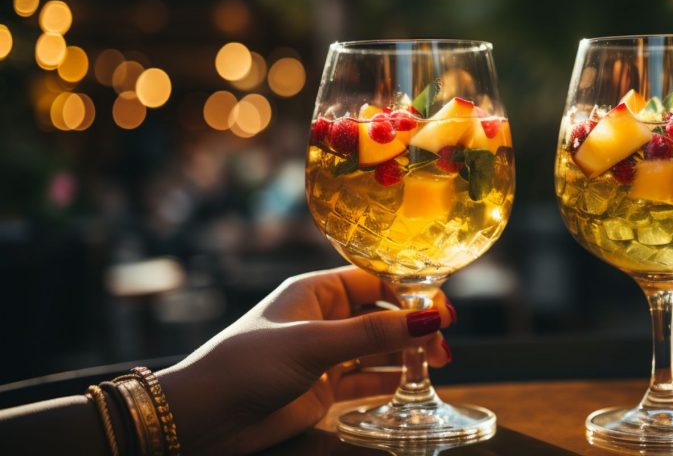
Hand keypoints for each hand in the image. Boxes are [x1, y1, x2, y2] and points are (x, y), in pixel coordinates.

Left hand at [156, 266, 454, 454]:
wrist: (203, 418)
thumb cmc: (246, 367)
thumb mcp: (313, 344)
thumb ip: (372, 333)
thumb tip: (429, 318)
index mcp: (315, 292)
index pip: (375, 280)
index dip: (411, 292)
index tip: (442, 308)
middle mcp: (322, 318)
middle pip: (382, 314)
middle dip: (413, 325)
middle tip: (444, 342)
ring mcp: (324, 354)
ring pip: (378, 347)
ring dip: (406, 353)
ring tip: (438, 363)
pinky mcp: (323, 387)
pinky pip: (367, 377)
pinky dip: (390, 379)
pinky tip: (413, 383)